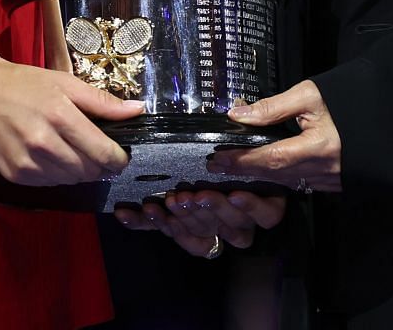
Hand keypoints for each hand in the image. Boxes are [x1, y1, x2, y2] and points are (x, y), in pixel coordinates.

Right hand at [0, 60, 142, 185]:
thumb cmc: (23, 83)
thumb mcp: (65, 83)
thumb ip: (102, 101)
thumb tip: (138, 110)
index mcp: (61, 116)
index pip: (104, 153)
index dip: (118, 159)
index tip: (121, 156)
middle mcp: (44, 143)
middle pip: (89, 170)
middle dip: (99, 164)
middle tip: (95, 151)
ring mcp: (27, 162)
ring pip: (70, 181)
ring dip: (78, 171)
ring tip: (71, 151)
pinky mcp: (13, 174)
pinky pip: (48, 183)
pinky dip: (56, 174)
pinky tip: (52, 156)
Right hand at [114, 189, 286, 256]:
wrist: (265, 155)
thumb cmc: (213, 175)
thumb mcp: (180, 189)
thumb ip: (153, 209)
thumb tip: (121, 211)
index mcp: (205, 231)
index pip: (183, 238)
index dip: (165, 226)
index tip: (149, 207)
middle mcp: (226, 228)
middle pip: (208, 232)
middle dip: (190, 218)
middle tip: (176, 199)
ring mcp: (249, 220)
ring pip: (235, 228)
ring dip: (216, 212)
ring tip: (201, 194)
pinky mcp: (270, 209)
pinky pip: (264, 216)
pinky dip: (249, 206)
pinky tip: (235, 193)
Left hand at [205, 79, 340, 191]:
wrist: (382, 116)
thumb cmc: (348, 100)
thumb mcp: (310, 95)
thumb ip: (274, 107)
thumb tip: (239, 114)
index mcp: (320, 146)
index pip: (272, 157)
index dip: (243, 159)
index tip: (219, 156)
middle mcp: (325, 169)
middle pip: (274, 174)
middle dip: (243, 170)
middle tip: (216, 165)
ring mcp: (329, 180)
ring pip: (285, 183)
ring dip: (258, 177)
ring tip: (232, 167)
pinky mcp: (332, 183)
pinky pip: (298, 184)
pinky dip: (277, 178)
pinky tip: (262, 171)